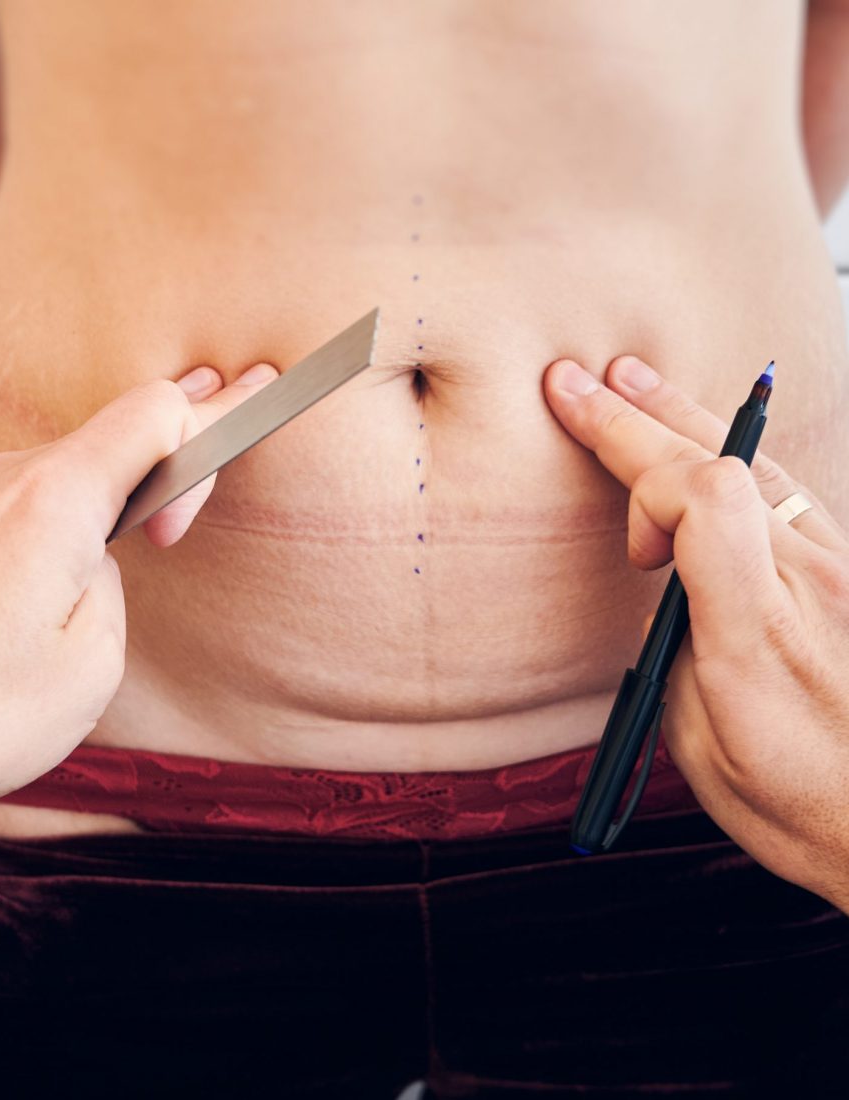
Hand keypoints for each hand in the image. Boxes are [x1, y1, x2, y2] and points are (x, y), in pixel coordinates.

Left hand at [0, 361, 276, 849]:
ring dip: (115, 484)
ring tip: (146, 517)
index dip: (206, 431)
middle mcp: (2, 480)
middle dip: (172, 447)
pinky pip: (26, 489)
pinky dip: (67, 503)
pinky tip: (76, 545)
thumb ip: (116, 581)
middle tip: (227, 414)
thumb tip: (102, 553)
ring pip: (68, 460)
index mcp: (52, 502)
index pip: (154, 412)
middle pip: (113, 428)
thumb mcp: (94, 661)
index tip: (222, 467)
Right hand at [543, 355, 848, 908]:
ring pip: (761, 463)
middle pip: (724, 461)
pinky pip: (788, 490)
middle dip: (636, 416)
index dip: (644, 484)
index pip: (708, 496)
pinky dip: (733, 454)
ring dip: (685, 418)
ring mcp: (839, 569)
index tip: (629, 550)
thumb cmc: (799, 804)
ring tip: (632, 383)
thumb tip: (665, 592)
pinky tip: (705, 437)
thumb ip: (675, 649)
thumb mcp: (698, 744)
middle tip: (579, 381)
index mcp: (755, 631)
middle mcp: (809, 581)